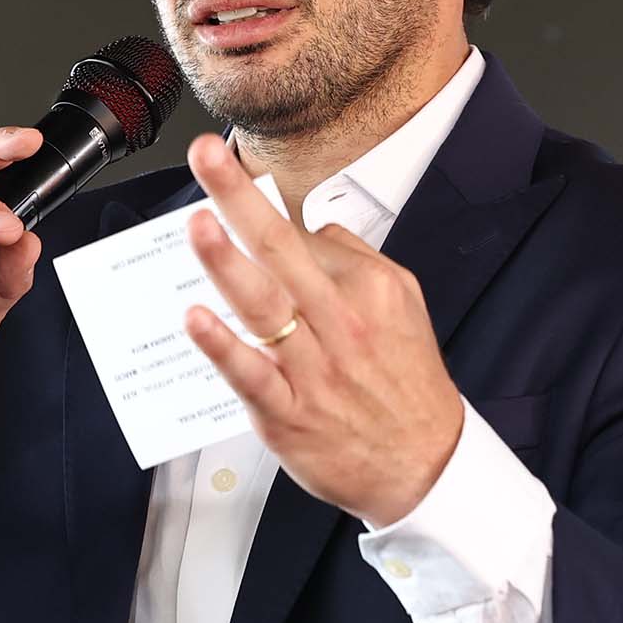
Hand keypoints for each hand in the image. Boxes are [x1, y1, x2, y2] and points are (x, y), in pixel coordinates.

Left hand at [177, 132, 464, 527]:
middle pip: (280, 248)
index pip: (300, 236)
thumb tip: (314, 229)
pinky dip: (223, 346)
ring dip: (226, 261)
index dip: (254, 200)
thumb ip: (357, 262)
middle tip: (206, 156)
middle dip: (238, 197)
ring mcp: (312, 369)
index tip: (225, 163)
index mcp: (366, 289)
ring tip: (197, 223)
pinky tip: (197, 319)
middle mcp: (339, 322)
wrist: (425, 466)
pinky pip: (252, 374)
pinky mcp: (288, 414)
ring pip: (263, 305)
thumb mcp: (405, 305)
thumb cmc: (407, 385)